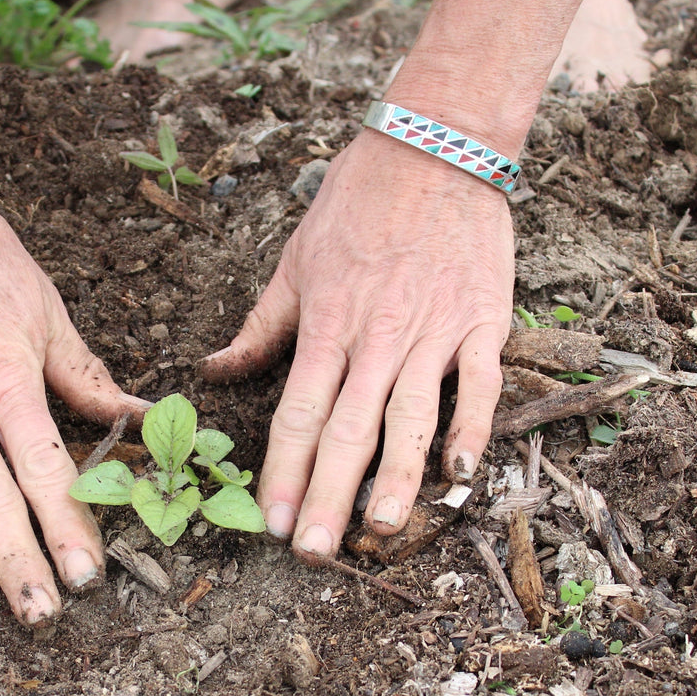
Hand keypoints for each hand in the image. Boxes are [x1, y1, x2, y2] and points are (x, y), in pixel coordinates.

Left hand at [201, 127, 512, 559]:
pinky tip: (462, 476)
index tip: (271, 523)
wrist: (435, 142)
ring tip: (381, 530)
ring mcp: (433, 330)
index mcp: (326, 323)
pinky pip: (479, 384)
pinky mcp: (482, 320)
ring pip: (411, 418)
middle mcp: (377, 336)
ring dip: (397, 480)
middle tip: (314, 553)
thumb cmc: (356, 201)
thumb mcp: (293, 259)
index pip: (297, 413)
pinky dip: (473, 429)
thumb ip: (259, 325)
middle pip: (347, 430)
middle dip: (327, 496)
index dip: (282, 473)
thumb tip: (214, 370)